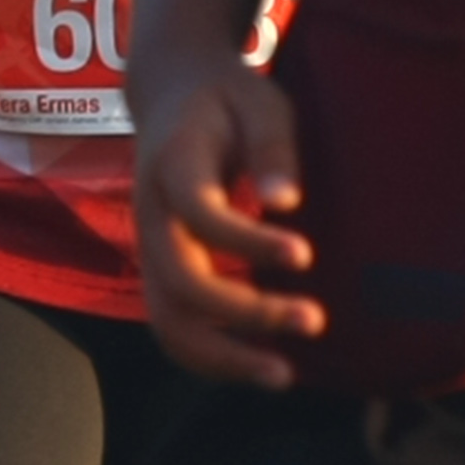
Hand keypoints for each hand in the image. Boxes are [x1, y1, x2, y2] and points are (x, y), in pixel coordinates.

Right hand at [130, 60, 320, 388]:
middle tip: (314, 321)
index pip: (199, 212)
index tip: (305, 254)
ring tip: (285, 373)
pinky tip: (263, 365)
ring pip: (168, 320)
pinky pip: (173, 327)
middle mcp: (151, 214)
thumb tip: (286, 203)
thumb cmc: (227, 97)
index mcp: (172, 163)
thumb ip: (273, 147)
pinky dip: (214, 358)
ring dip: (223, 355)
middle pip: (180, 282)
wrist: (171, 91)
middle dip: (244, 312)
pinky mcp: (161, 270)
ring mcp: (150, 248)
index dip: (248, 241)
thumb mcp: (259, 101)